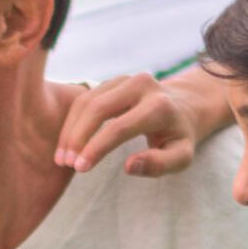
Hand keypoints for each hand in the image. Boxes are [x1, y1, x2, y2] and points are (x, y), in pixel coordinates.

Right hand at [53, 69, 224, 177]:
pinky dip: (73, 122)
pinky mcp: (113, 81)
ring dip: (70, 130)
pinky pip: (85, 99)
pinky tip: (68, 143)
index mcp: (160, 106)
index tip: (80, 168)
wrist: (185, 107)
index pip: (119, 127)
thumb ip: (159, 164)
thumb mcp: (180, 157)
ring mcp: (125, 79)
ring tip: (62, 157)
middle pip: (97, 108)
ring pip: (86, 101)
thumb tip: (129, 166)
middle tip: (65, 163)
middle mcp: (141, 85)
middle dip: (77, 137)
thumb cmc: (179, 137)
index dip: (96, 148)